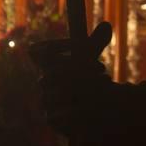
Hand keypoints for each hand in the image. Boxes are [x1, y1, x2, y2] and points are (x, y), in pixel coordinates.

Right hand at [29, 22, 113, 137]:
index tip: (83, 43)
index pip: (39, 51)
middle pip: (52, 71)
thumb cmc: (86, 80)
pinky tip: (98, 102)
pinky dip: (81, 106)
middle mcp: (43, 82)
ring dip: (85, 85)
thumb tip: (106, 25)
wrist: (87, 114)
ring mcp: (45, 101)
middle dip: (78, 66)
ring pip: (58, 91)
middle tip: (102, 66)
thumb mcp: (91, 61)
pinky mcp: (52, 119)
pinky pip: (61, 113)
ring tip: (106, 82)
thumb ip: (95, 44)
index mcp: (47, 66)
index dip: (58, 45)